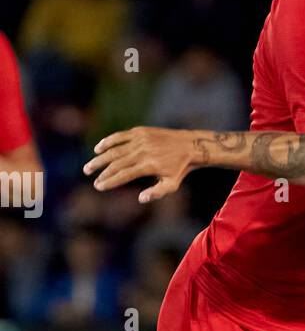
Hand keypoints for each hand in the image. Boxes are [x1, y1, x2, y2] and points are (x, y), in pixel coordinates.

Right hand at [84, 127, 199, 202]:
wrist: (189, 145)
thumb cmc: (179, 168)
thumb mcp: (171, 184)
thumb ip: (156, 193)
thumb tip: (140, 199)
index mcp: (149, 166)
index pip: (124, 175)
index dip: (110, 181)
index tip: (99, 186)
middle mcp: (143, 152)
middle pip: (116, 162)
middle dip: (101, 171)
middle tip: (89, 176)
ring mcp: (141, 140)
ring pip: (115, 149)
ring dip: (100, 158)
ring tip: (89, 166)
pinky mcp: (140, 131)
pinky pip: (120, 136)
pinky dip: (108, 141)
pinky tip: (98, 149)